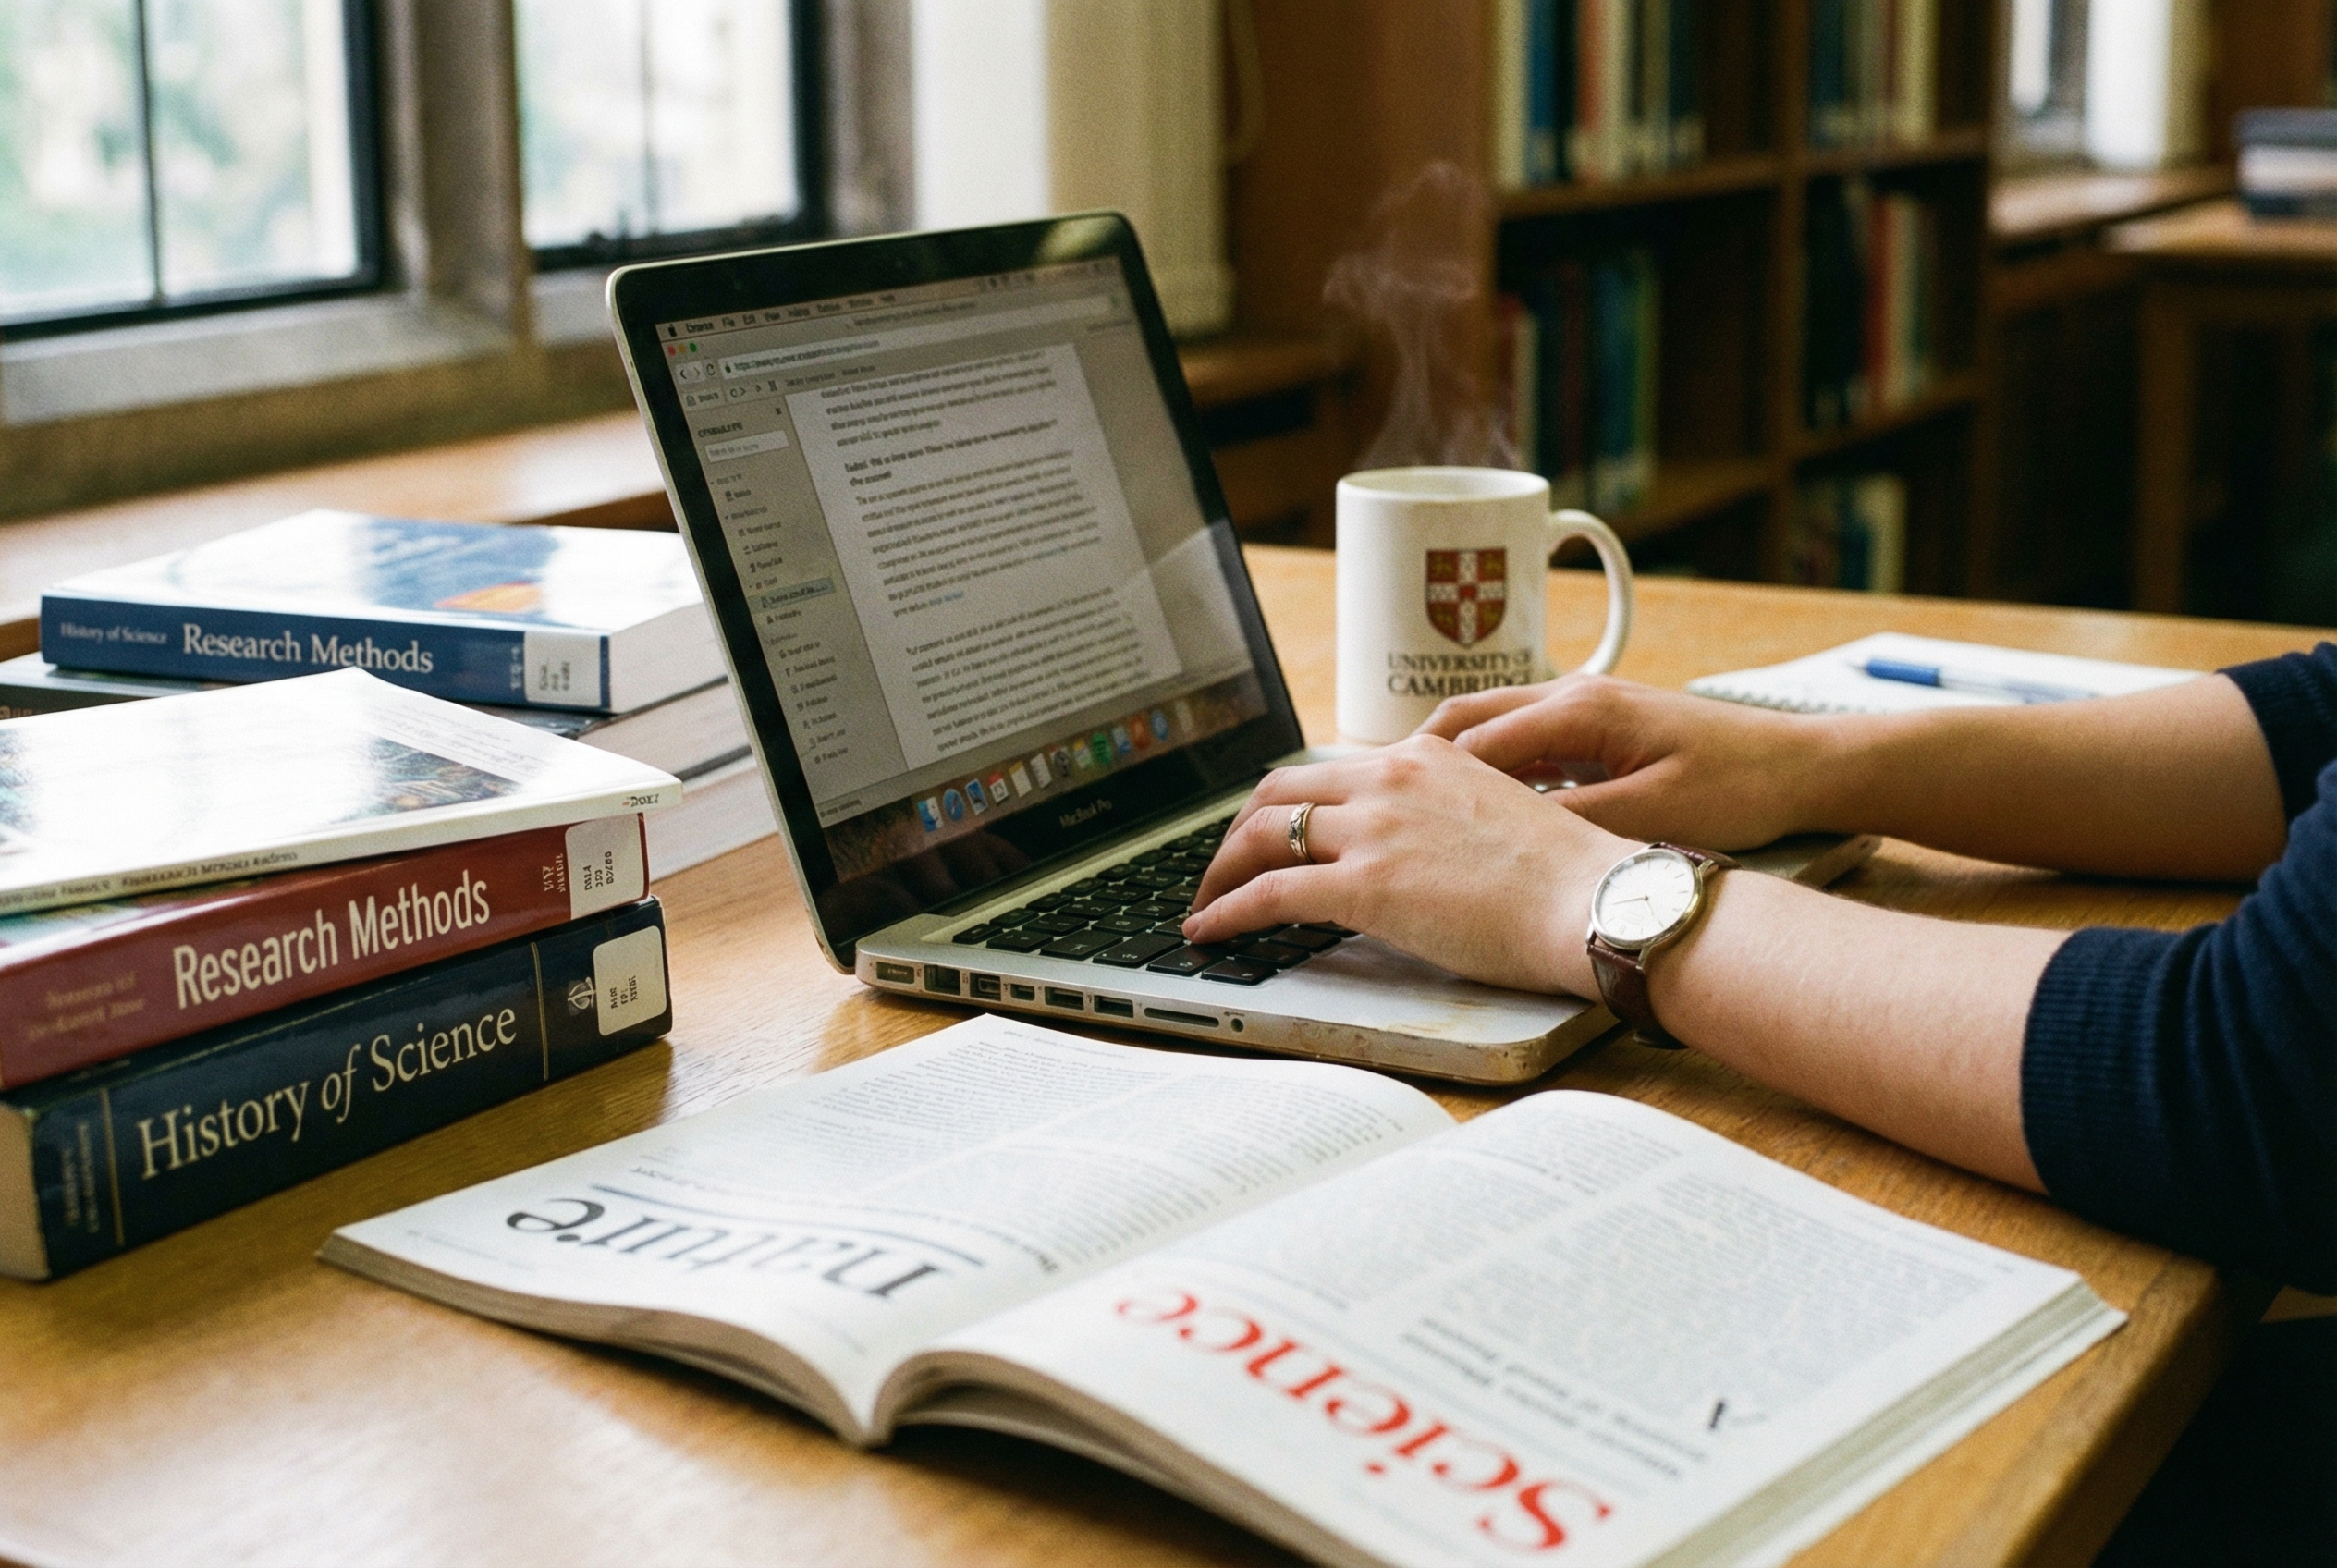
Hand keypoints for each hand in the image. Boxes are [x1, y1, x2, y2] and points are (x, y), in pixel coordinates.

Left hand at [1182, 736, 1637, 995]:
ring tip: (1205, 904)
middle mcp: (1391, 779)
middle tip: (1224, 866)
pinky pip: (1269, 893)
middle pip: (1278, 791)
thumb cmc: (1566, 878)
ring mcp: (1375, 828)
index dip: (1286, 804)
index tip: (1268, 832)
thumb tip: (1413, 851)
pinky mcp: (1365, 882)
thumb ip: (1441, 819)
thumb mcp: (1495, 817)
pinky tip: (1212, 932)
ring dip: (1222, 873)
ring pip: (1263, 836)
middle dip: (1239, 831)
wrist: (1593, 902)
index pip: (1328, 772)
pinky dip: (1228, 912)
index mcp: (1424, 757)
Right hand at [1416, 675, 1835, 848]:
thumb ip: (1573, 821)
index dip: (1418, 782)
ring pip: (1487, 728)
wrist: (1805, 763)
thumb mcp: (1653, 814)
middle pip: (1463, 721)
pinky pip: (1521, 742)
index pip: (1471, 742)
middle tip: (1367, 807)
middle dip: (1410, 764)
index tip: (1377, 816)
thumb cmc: (1741, 786)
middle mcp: (1572, 696)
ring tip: (1405, 812)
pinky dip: (1486, 770)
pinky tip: (1473, 811)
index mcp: (1579, 710)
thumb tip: (1499, 837)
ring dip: (1445, 766)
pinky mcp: (1599, 726)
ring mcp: (1584, 707)